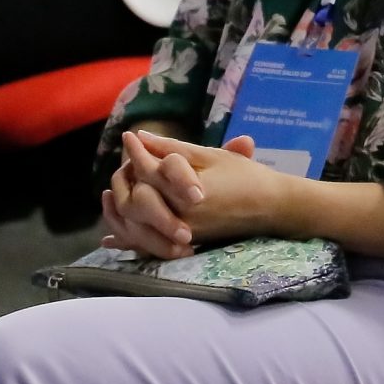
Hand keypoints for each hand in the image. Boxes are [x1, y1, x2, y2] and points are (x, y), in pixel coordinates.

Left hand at [104, 130, 297, 253]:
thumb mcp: (211, 155)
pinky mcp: (184, 245)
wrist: (272, 208)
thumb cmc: (246, 176)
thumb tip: (141, 137)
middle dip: (127, 177)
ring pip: (136, 224)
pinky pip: (146, 246)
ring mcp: (180, 233)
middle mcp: (179, 215)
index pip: (148, 170)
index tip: (129, 136)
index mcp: (185, 191)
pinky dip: (128, 241)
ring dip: (121, 208)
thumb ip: (173, 148)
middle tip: (126, 161)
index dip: (137, 151)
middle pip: (136, 197)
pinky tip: (111, 239)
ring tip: (116, 189)